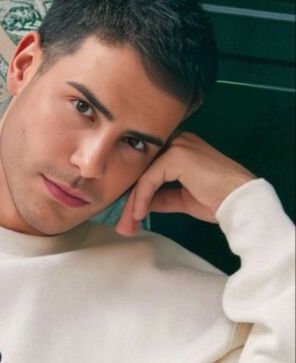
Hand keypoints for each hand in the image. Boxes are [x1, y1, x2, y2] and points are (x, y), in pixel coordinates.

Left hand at [114, 131, 255, 236]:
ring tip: (128, 222)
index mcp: (181, 147)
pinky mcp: (177, 155)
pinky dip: (140, 198)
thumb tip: (139, 203)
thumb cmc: (217, 200)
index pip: (149, 167)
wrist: (239, 201)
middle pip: (143, 168)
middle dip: (129, 197)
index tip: (127, 214)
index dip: (135, 191)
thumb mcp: (181, 199)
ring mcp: (178, 145)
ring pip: (143, 173)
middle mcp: (178, 140)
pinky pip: (149, 178)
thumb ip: (160, 197)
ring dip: (132, 201)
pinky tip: (138, 214)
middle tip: (123, 222)